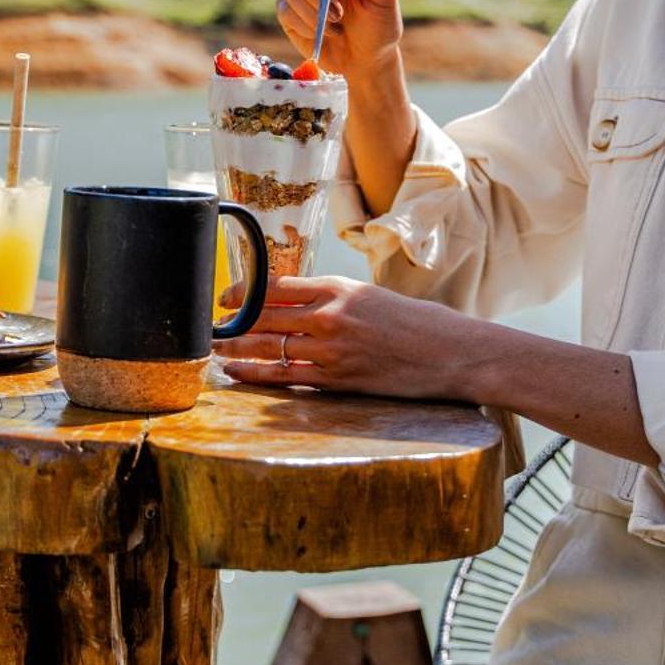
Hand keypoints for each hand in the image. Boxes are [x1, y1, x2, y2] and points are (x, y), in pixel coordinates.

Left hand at [219, 275, 469, 398]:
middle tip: (209, 324)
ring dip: (236, 348)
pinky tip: (236, 372)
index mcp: (339, 287)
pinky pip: (287, 376)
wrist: (454, 354)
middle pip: (265, 315)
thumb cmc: (417, 324)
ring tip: (215, 348)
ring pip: (270, 346)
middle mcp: (331, 315)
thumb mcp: (371, 296)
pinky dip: (257, 374)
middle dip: (232, 321)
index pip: (276, 285)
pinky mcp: (339, 380)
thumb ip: (333, 298)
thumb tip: (295, 302)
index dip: (243, 292)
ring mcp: (333, 349)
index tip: (224, 297)